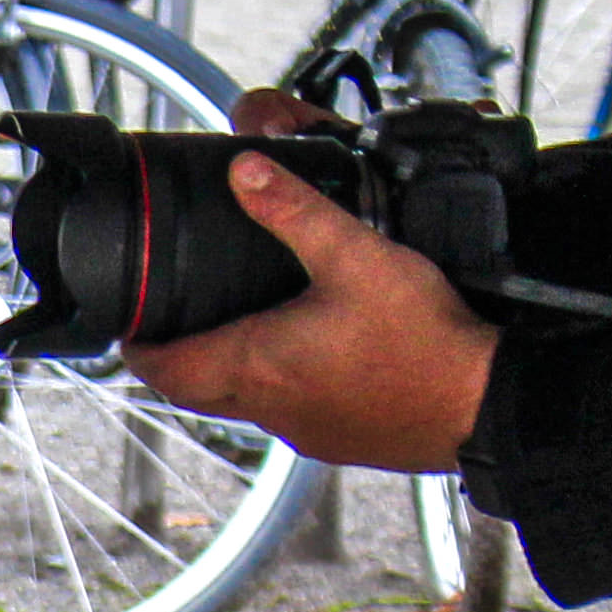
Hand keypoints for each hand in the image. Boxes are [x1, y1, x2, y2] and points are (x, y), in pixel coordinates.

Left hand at [118, 151, 498, 474]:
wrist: (484, 406)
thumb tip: (244, 171)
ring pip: (238, 404)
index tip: (127, 322)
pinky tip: (306, 356)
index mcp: (256, 366)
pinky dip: (275, 385)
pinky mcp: (338, 440)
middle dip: (173, 356)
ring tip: (234, 326)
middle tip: (171, 321)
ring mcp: (303, 432)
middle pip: (192, 390)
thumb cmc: (424, 341)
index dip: (135, 344)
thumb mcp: (356, 257)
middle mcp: (268, 409)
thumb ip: (296, 211)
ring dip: (225, 371)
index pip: (162, 368)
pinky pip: (286, 414)